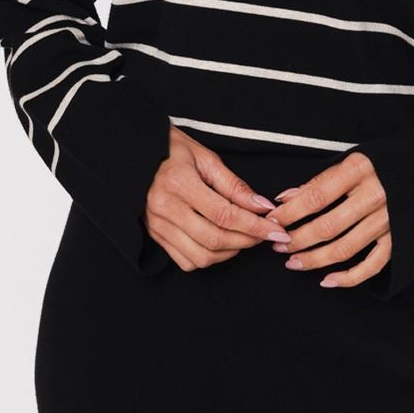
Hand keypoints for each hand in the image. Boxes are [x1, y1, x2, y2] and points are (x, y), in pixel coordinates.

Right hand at [143, 126, 290, 271]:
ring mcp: (157, 225)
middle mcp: (165, 208)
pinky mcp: (155, 236)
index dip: (255, 226)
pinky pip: (186, 261)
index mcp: (178, 183)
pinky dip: (209, 259)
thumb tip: (262, 207)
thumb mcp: (206, 158)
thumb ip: (235, 185)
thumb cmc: (172, 151)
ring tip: (244, 238)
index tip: (277, 229)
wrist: (136, 156)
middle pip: (214, 239)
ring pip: (201, 256)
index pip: (225, 214)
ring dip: (229, 252)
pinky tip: (221, 245)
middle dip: (247, 240)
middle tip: (264, 234)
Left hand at [262, 152, 392, 287]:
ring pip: (344, 249)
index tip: (271, 221)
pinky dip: (349, 278)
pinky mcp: (399, 239)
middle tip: (278, 245)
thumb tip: (285, 199)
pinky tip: (327, 280)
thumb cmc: (381, 164)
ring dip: (314, 260)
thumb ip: (319, 181)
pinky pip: (372, 265)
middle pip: (327, 227)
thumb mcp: (350, 161)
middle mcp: (375, 196)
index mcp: (359, 170)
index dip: (289, 213)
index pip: (315, 197)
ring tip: (293, 262)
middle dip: (297, 239)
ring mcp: (388, 220)